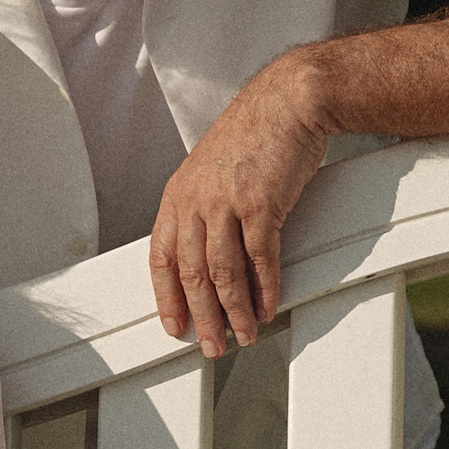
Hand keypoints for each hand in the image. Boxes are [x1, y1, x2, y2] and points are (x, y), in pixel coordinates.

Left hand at [149, 54, 328, 357]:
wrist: (287, 102)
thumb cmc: (254, 135)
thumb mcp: (210, 170)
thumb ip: (202, 209)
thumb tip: (206, 253)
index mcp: (178, 195)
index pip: (161, 258)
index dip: (166, 298)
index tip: (174, 326)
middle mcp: (196, 201)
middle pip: (192, 274)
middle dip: (201, 317)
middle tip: (210, 346)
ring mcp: (227, 203)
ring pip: (223, 273)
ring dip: (234, 311)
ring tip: (243, 335)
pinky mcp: (261, 205)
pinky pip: (260, 259)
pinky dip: (264, 289)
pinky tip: (267, 307)